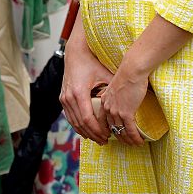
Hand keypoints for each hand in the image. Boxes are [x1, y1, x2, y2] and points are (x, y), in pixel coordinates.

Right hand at [60, 16, 112, 144]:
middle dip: (93, 134)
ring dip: (85, 132)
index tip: (107, 135)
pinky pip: (70, 117)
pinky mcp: (63, 98)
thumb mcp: (104, 73)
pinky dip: (78, 125)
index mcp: (79, 93)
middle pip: (80, 124)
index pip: (88, 119)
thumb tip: (129, 98)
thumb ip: (112, 87)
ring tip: (97, 138)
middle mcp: (69, 98)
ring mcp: (64, 98)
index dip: (97, 130)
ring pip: (74, 122)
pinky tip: (86, 130)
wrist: (75, 52)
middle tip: (104, 141)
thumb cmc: (91, 61)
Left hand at [100, 66, 148, 146]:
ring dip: (128, 140)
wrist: (132, 70)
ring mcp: (117, 112)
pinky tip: (140, 142)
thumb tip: (123, 98)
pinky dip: (135, 138)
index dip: (106, 130)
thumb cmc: (128, 74)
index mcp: (105, 101)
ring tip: (134, 144)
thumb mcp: (117, 86)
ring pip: (121, 131)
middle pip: (111, 128)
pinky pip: (130, 130)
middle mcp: (108, 108)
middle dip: (118, 137)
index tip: (110, 135)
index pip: (102, 120)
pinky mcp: (126, 113)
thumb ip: (116, 94)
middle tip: (124, 142)